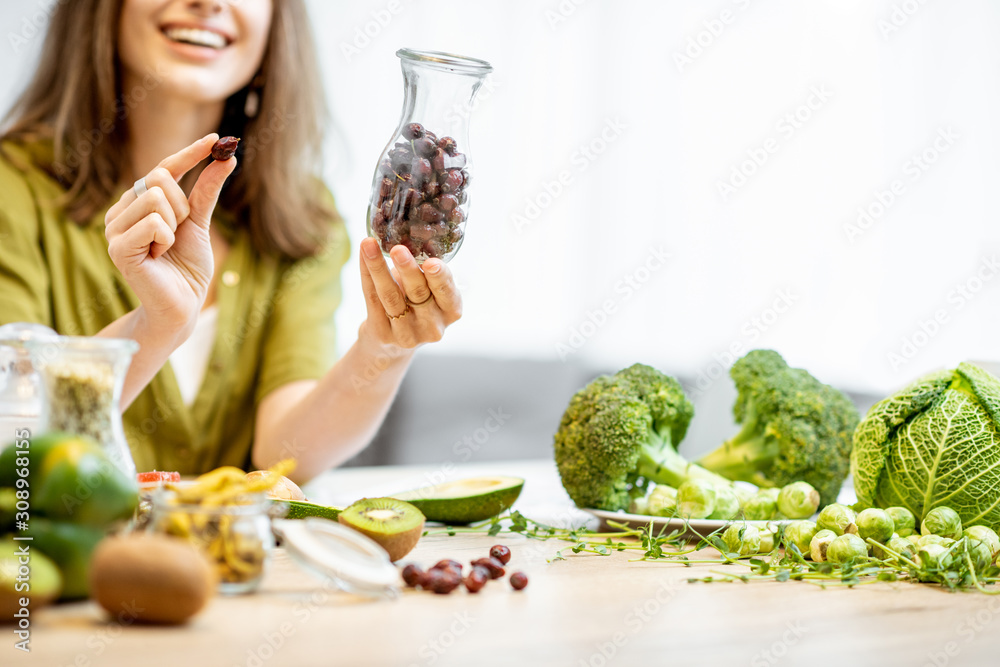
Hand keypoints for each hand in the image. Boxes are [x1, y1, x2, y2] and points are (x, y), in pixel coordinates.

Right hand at [105, 134, 235, 334]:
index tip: (217, 138)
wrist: (183, 304)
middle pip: (160, 178)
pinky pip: (153, 223)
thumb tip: (226, 158)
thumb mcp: (201, 223)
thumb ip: (207, 190)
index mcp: (139, 202)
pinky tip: (158, 256)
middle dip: (182, 207)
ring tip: (166, 248)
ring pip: (157, 198)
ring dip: (174, 226)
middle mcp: (121, 210)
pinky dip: (166, 239)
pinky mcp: (117, 247)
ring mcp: (114, 228)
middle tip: (177, 234)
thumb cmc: (188, 266)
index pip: (164, 167)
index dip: (190, 153)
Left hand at [357, 238, 461, 351]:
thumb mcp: (429, 291)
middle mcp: (432, 326)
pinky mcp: (384, 334)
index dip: (440, 278)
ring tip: (370, 245)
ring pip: (391, 296)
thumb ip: (424, 271)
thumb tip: (406, 235)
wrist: (391, 344)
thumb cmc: (415, 307)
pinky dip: (367, 273)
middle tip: (398, 249)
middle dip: (408, 269)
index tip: (431, 262)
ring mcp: (407, 334)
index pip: (447, 293)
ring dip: (379, 268)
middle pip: (419, 294)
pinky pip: (373, 299)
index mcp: (451, 311)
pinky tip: (363, 254)